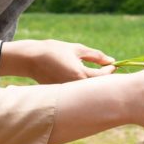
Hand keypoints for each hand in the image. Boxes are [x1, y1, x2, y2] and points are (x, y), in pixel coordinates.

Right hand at [0, 40, 114, 83]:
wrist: (30, 59)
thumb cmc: (54, 50)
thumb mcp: (77, 49)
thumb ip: (96, 56)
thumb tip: (111, 60)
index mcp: (80, 75)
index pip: (103, 77)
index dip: (110, 70)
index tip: (112, 64)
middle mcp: (74, 87)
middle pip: (97, 87)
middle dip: (104, 79)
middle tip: (107, 69)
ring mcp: (67, 92)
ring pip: (87, 90)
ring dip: (94, 83)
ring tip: (96, 73)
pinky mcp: (62, 94)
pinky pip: (77, 92)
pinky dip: (83, 86)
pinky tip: (82, 79)